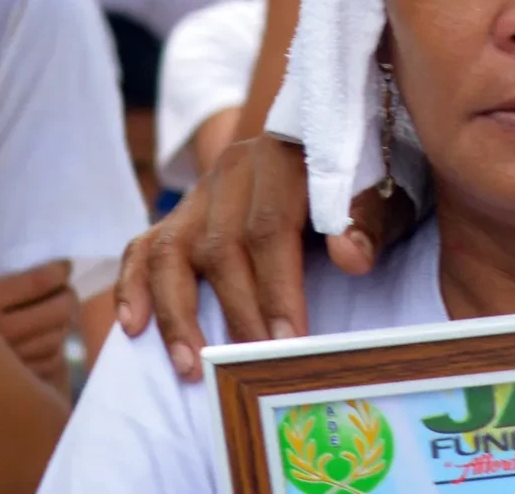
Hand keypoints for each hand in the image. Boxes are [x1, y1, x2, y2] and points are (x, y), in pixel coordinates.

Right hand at [0, 261, 76, 386]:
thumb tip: (30, 260)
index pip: (39, 282)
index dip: (58, 271)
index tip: (63, 267)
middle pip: (57, 310)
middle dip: (67, 297)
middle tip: (64, 290)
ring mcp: (3, 362)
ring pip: (56, 338)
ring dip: (63, 324)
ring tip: (57, 313)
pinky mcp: (8, 384)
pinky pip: (48, 364)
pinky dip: (52, 351)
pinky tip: (44, 341)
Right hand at [114, 132, 414, 381]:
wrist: (328, 148)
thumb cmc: (359, 183)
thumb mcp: (381, 191)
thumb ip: (368, 220)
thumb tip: (351, 258)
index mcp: (283, 157)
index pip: (270, 226)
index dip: (276, 288)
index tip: (287, 341)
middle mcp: (233, 169)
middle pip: (221, 245)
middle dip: (237, 312)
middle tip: (250, 365)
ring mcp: (201, 192)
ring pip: (171, 250)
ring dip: (177, 313)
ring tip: (189, 366)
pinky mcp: (180, 213)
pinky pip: (143, 247)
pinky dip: (133, 286)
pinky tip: (134, 327)